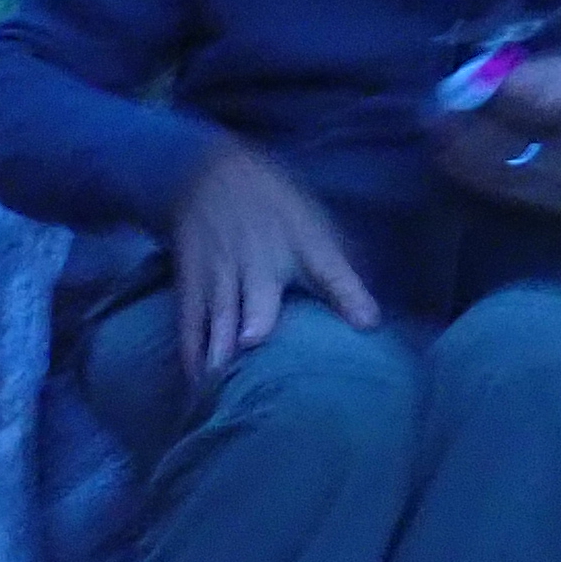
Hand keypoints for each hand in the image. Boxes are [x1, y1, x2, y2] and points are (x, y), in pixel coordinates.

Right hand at [172, 139, 381, 382]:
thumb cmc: (273, 209)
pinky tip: (197, 384)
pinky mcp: (191, 286)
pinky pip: (189, 324)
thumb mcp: (312, 224)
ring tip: (222, 386)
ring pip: (219, 317)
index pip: (330, 269)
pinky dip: (191, 355)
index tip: (367, 322)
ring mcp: (220, 274)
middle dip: (256, 321)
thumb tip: (371, 321)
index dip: (348, 293)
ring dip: (220, 352)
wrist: (207, 175)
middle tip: (256, 346)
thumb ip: (341, 270)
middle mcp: (259, 260)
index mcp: (300, 244)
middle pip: (259, 297)